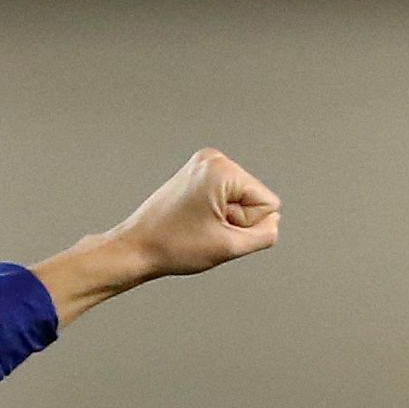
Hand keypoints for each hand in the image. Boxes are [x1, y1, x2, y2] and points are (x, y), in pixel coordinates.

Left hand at [31, 149, 279, 327]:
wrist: (134, 248)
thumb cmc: (171, 247)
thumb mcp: (229, 247)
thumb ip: (265, 235)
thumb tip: (274, 222)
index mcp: (222, 169)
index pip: (268, 203)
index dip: (246, 224)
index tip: (215, 229)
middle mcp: (213, 159)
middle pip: (254, 198)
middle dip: (235, 220)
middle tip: (203, 229)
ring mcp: (202, 165)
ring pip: (240, 199)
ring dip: (224, 218)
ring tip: (196, 225)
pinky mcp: (195, 175)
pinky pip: (225, 197)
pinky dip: (214, 213)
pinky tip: (192, 220)